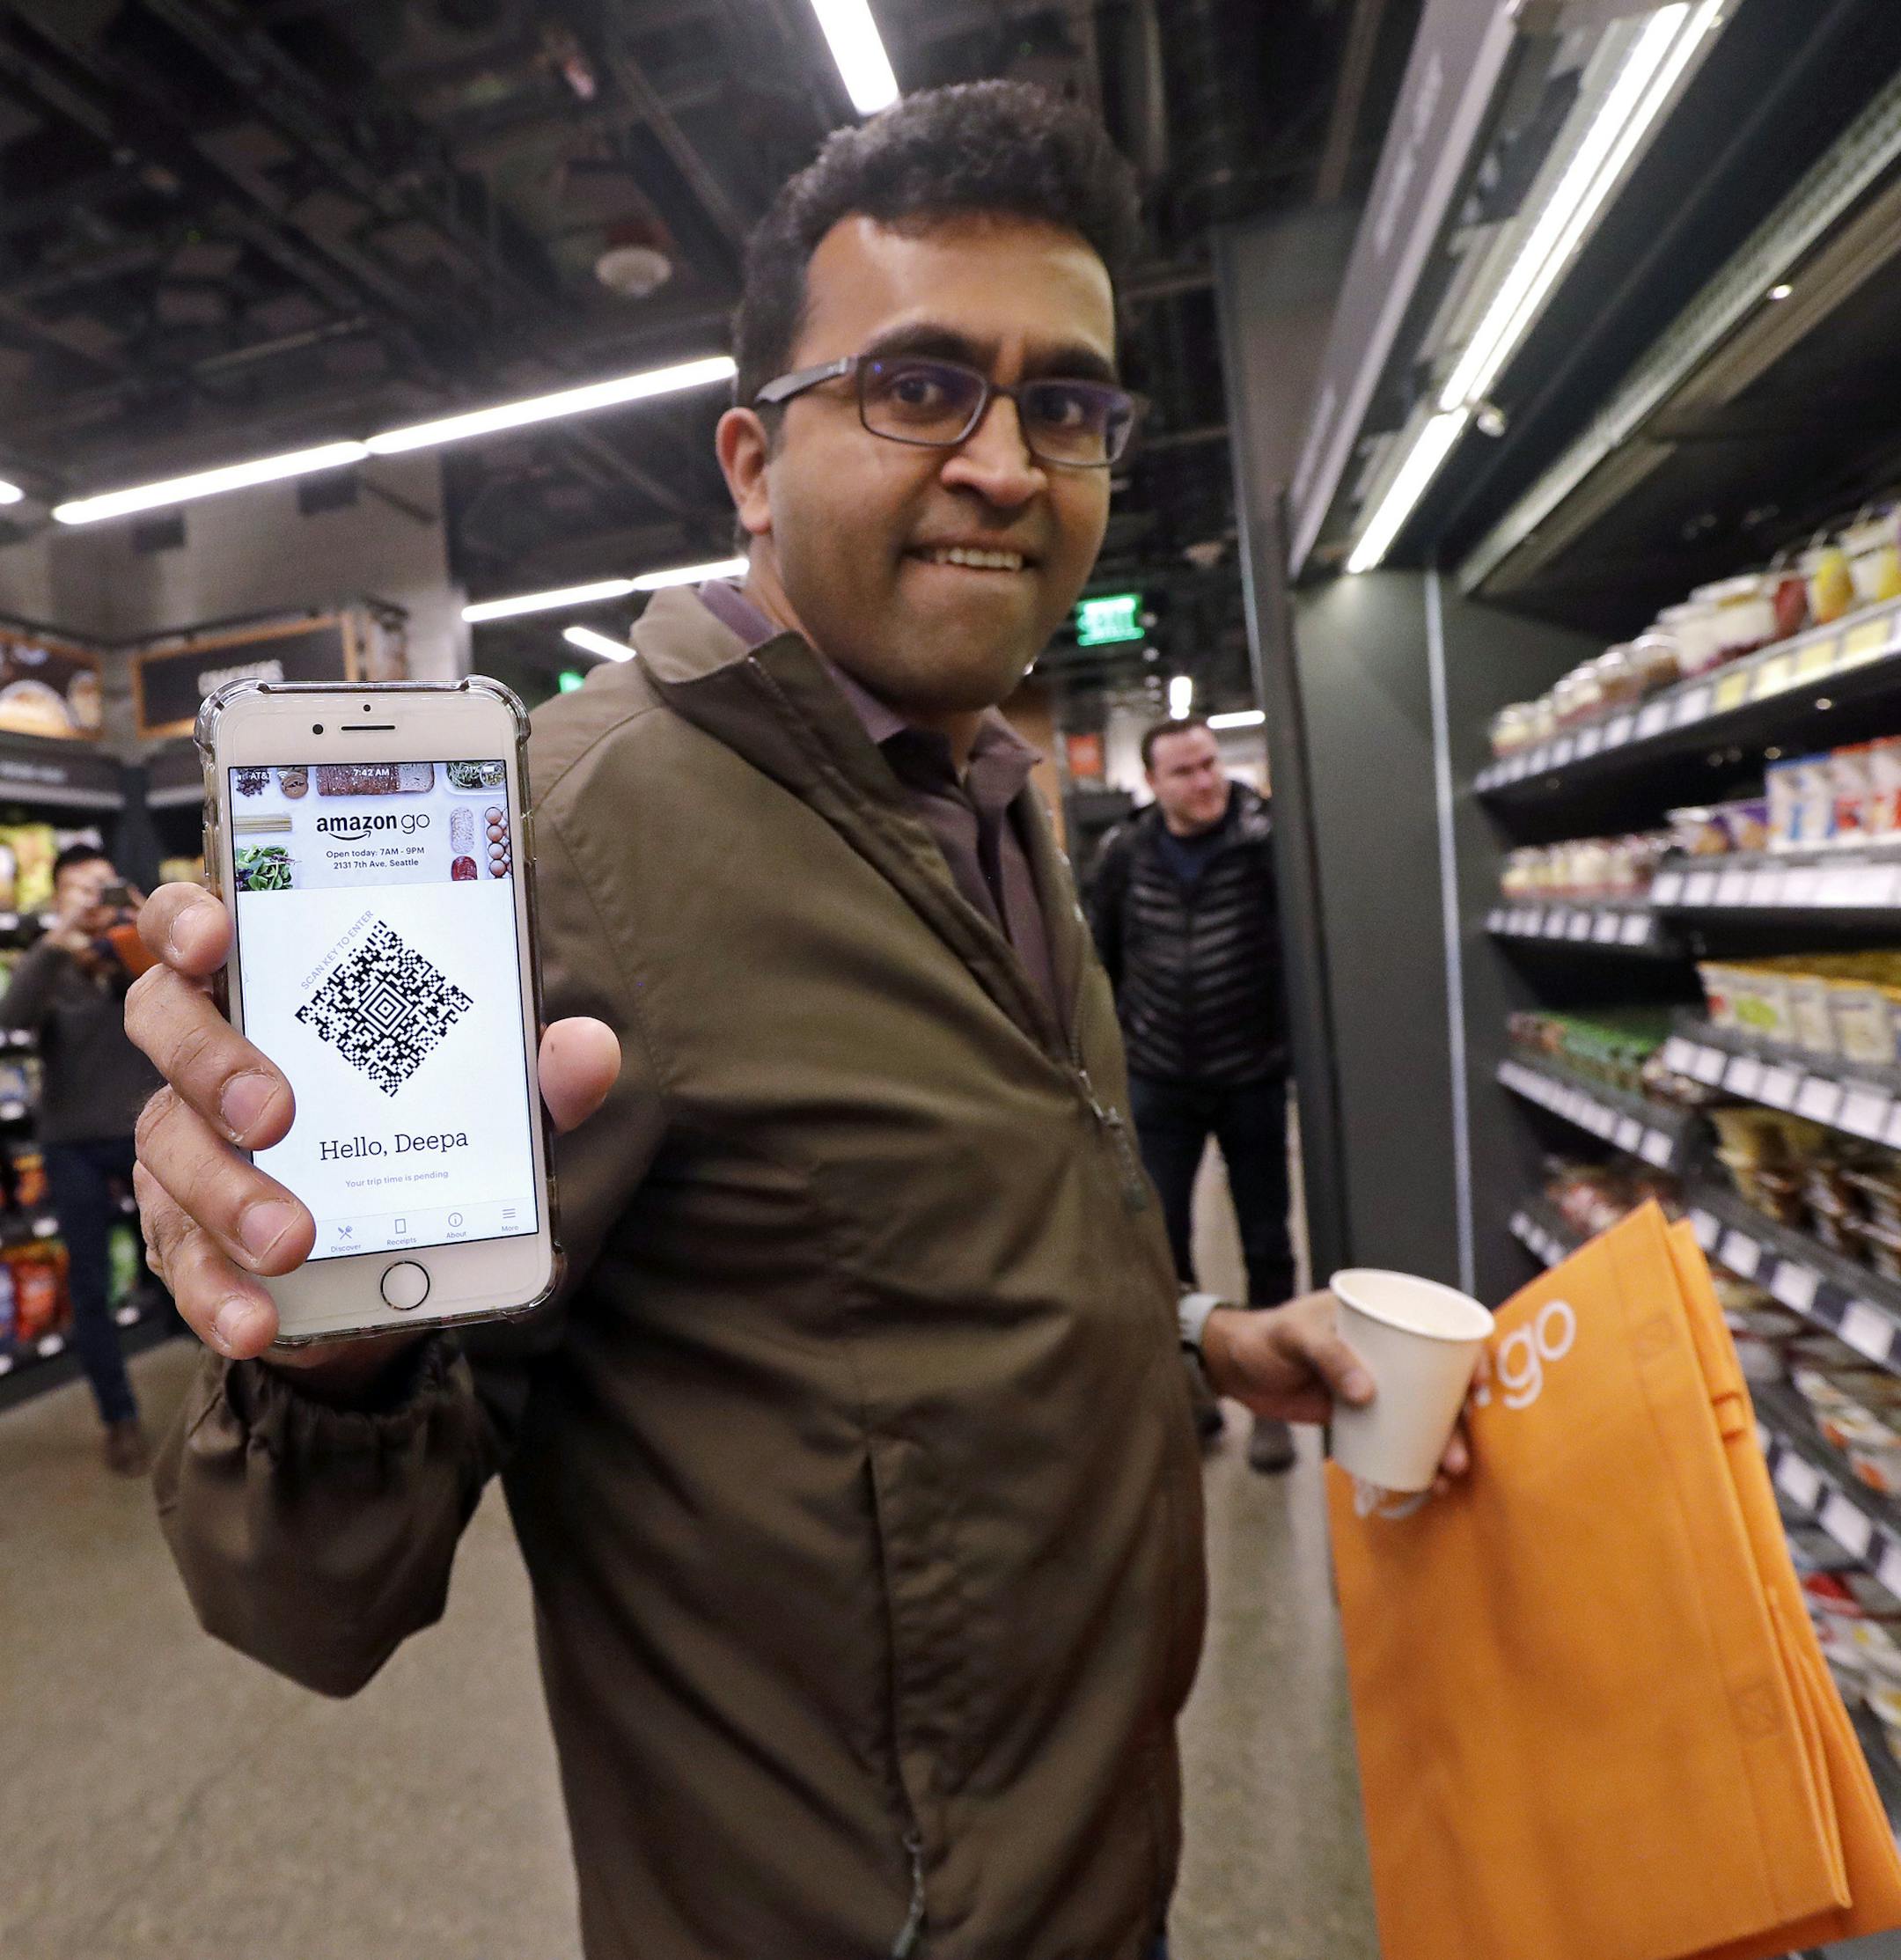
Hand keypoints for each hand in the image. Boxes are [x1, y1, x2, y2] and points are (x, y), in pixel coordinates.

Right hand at [125, 882, 621, 1376]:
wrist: (398, 1252)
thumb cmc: (427, 1127)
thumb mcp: (491, 1098)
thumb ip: (537, 1071)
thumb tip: (588, 1048)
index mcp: (276, 989)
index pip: (197, 926)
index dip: (188, 920)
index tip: (215, 939)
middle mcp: (211, 1054)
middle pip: (165, 1024)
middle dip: (215, 1064)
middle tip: (279, 1115)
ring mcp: (188, 1142)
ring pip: (171, 1148)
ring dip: (229, 1195)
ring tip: (294, 1240)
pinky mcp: (186, 1232)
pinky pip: (183, 1261)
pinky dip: (218, 1293)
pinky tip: (260, 1320)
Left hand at [1201, 1291, 1472, 1495]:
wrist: (1233, 1368)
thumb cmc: (1264, 1337)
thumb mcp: (1294, 1336)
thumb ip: (1329, 1356)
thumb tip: (1369, 1394)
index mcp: (1383, 1315)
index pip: (1440, 1327)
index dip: (1470, 1353)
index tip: (1477, 1384)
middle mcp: (1391, 1349)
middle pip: (1442, 1380)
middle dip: (1461, 1418)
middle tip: (1458, 1452)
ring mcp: (1380, 1383)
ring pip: (1426, 1413)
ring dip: (1444, 1443)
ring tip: (1446, 1473)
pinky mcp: (1363, 1414)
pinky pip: (1399, 1433)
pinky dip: (1416, 1455)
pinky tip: (1426, 1479)